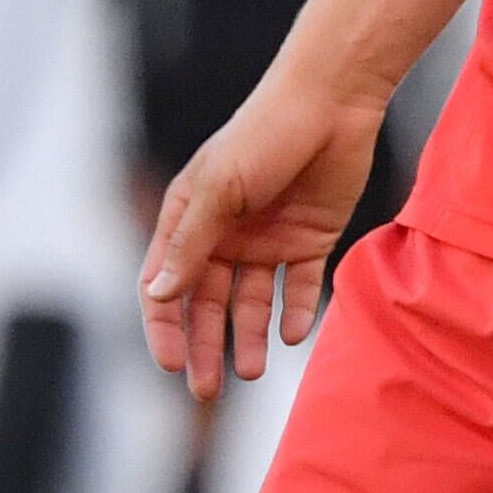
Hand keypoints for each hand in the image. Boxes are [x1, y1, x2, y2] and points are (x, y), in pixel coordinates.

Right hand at [140, 72, 386, 400]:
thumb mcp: (219, 189)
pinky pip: (300, 288)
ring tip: (252, 370)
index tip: (169, 365)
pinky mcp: (311, 239)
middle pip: (207, 304)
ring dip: (250, 337)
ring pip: (252, 303)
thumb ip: (190, 243)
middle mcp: (225, 235)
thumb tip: (158, 296)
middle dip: (205, 347)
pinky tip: (292, 335)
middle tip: (208, 390)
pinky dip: (295, 312)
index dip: (163, 327)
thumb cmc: (265, 135)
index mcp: (190, 220)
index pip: (165, 285)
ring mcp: (268, 240)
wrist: (333, 101)